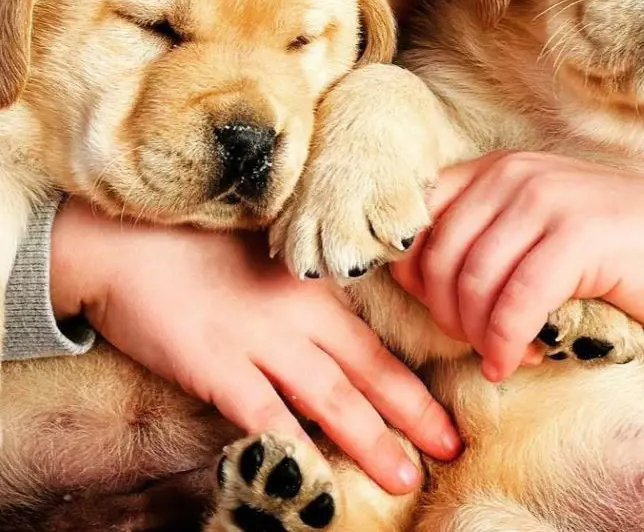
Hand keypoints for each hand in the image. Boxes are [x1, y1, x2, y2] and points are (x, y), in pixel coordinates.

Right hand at [50, 198, 460, 493]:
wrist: (123, 237)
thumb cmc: (191, 239)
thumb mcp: (260, 252)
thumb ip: (298, 285)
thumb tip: (327, 327)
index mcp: (309, 283)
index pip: (372, 338)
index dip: (411, 378)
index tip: (446, 408)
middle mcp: (294, 312)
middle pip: (366, 368)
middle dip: (412, 413)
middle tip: (452, 446)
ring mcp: (256, 338)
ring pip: (328, 397)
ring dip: (369, 440)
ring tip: (404, 475)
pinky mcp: (214, 363)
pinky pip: (261, 414)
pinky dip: (290, 446)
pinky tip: (316, 474)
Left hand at [391, 152, 643, 381]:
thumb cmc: (612, 245)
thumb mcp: (535, 224)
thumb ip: (483, 235)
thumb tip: (413, 277)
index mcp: (496, 169)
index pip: (419, 217)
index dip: (413, 274)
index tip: (437, 311)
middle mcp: (514, 175)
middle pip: (439, 258)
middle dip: (445, 315)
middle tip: (474, 343)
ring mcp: (548, 200)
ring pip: (474, 282)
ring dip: (478, 336)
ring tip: (502, 354)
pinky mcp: (579, 237)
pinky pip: (517, 303)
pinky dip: (505, 343)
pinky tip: (514, 361)